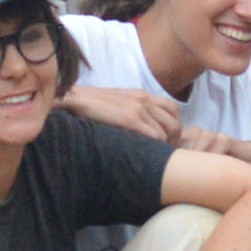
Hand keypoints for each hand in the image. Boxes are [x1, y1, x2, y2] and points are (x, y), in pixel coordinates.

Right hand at [61, 83, 182, 143]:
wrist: (76, 98)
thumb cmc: (93, 106)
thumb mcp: (118, 103)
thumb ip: (133, 111)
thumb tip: (143, 130)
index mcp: (142, 94)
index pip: (173, 109)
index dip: (174, 126)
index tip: (166, 140)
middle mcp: (144, 99)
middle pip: (174, 121)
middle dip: (172, 139)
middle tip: (163, 152)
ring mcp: (139, 107)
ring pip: (167, 131)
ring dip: (163, 145)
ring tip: (154, 155)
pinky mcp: (131, 118)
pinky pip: (154, 136)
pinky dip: (154, 147)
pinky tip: (145, 153)